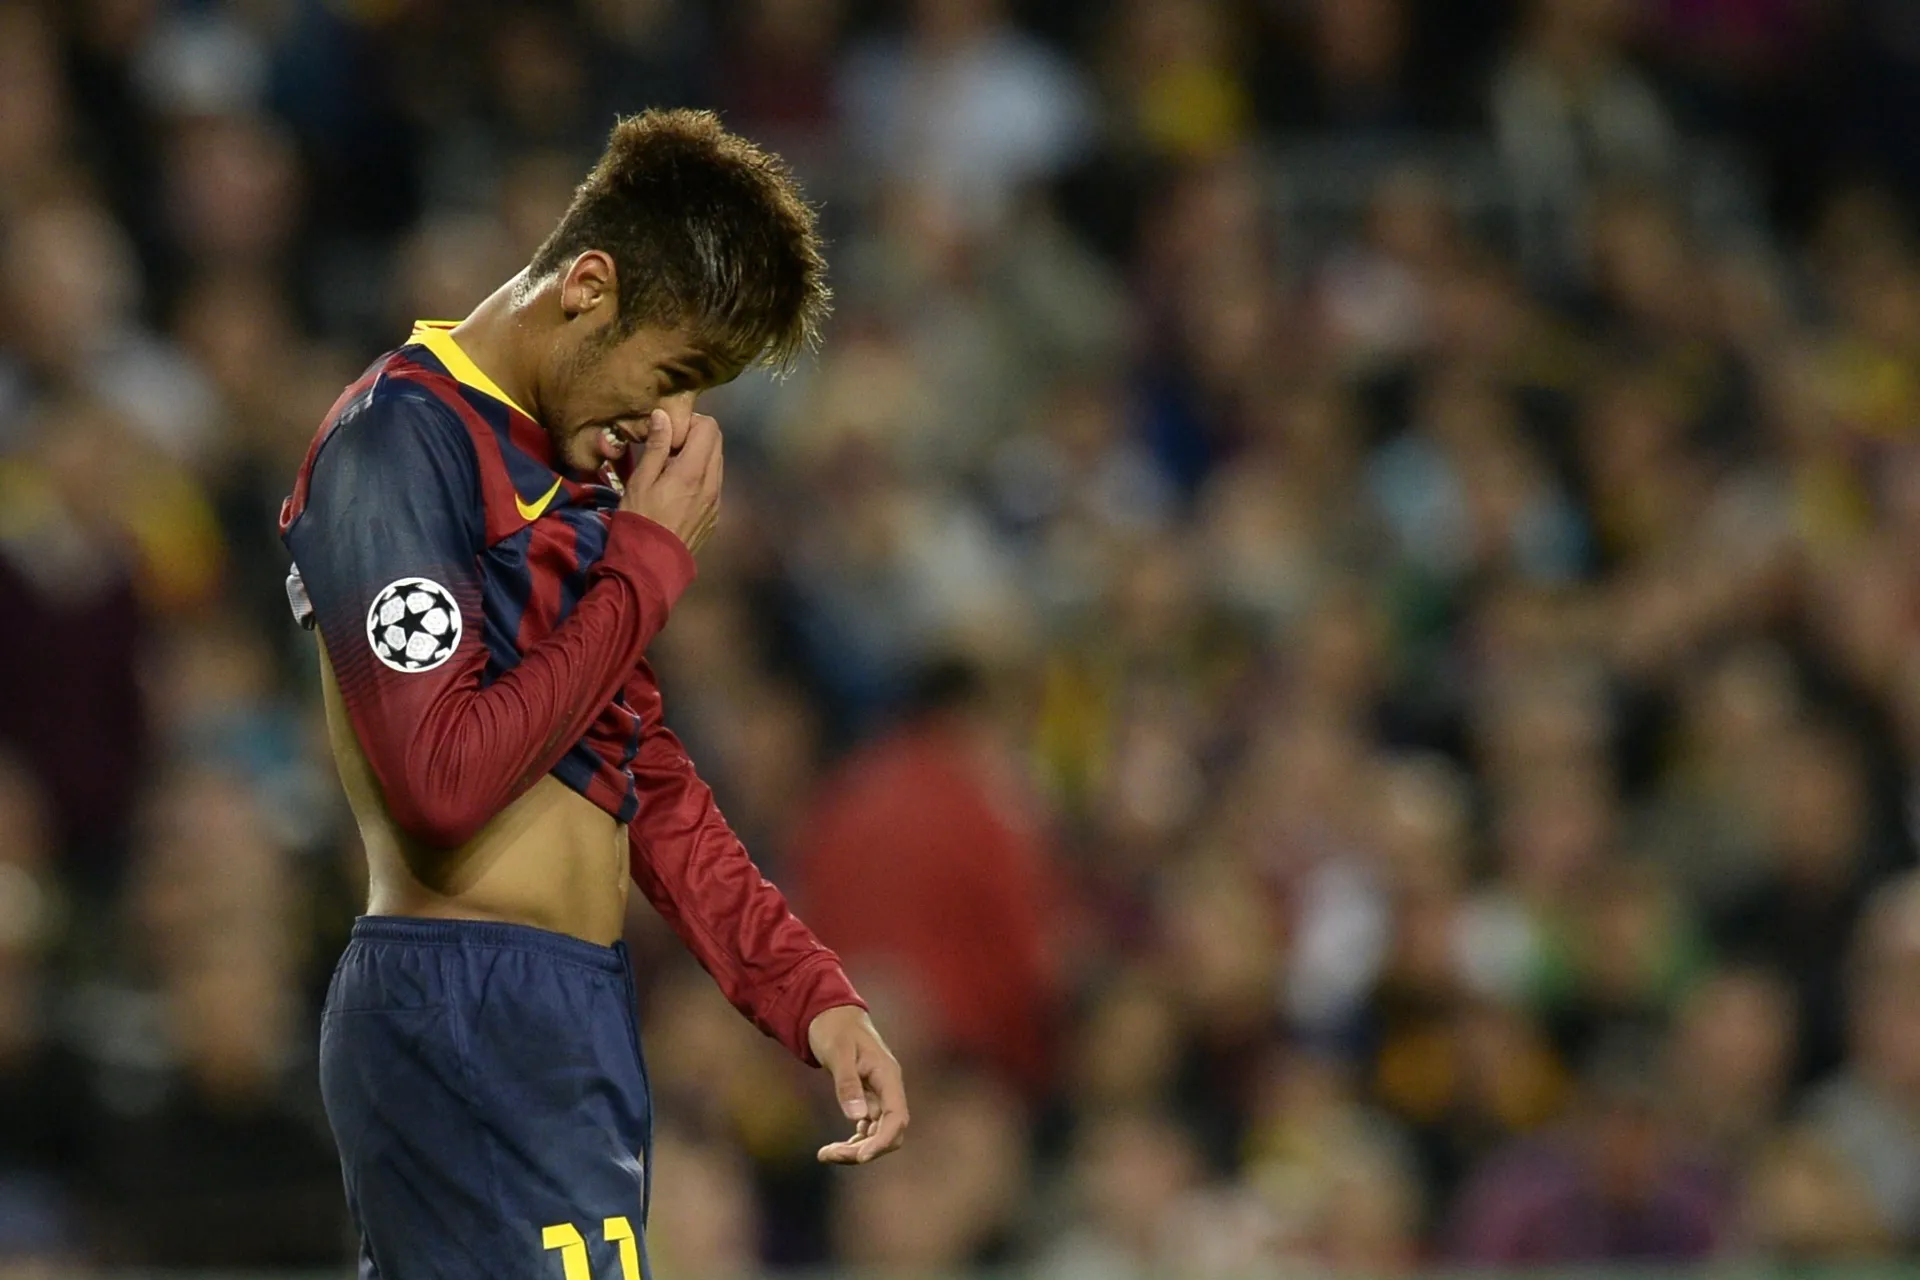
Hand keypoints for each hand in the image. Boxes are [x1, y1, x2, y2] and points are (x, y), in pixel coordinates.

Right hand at [620, 409, 722, 553]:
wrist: (651, 564)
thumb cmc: (639, 518)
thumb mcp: (641, 480)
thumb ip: (657, 446)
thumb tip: (664, 415)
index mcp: (693, 471)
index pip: (710, 427)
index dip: (691, 423)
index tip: (670, 433)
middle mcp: (712, 483)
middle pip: (717, 442)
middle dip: (696, 436)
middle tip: (670, 447)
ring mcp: (717, 501)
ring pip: (717, 463)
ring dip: (699, 456)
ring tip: (672, 469)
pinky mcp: (715, 515)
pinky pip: (715, 484)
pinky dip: (701, 476)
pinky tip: (679, 490)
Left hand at [808, 1005, 907, 1163]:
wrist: (830, 1014)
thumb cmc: (835, 1028)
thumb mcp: (838, 1052)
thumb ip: (848, 1083)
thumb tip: (856, 1117)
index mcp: (888, 1075)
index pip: (897, 1117)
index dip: (882, 1141)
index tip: (861, 1157)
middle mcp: (888, 1089)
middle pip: (888, 1132)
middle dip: (863, 1150)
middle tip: (828, 1155)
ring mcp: (878, 1095)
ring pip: (876, 1134)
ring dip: (854, 1149)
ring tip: (824, 1154)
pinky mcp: (867, 1099)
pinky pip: (866, 1128)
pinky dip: (852, 1141)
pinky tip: (832, 1148)